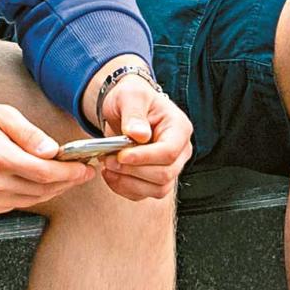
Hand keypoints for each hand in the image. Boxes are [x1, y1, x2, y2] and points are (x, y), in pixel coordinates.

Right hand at [0, 101, 97, 216]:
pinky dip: (33, 195)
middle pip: (42, 189)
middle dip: (67, 181)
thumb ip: (29, 133)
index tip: (85, 167)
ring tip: (67, 177)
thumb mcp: (0, 115)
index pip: (45, 172)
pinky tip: (40, 182)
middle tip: (83, 172)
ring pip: (31, 200)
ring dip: (53, 190)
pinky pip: (16, 204)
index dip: (70, 173)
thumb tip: (53, 149)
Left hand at [94, 75, 193, 202]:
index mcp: (179, 128)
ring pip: (157, 189)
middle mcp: (180, 150)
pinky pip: (143, 194)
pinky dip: (124, 188)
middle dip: (133, 171)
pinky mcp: (156, 179)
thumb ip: (134, 114)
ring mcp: (170, 166)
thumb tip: (139, 135)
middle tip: (109, 160)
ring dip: (128, 182)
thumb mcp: (130, 96)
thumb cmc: (131, 98)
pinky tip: (110, 174)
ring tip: (108, 166)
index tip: (121, 155)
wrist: (125, 107)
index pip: (169, 152)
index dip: (145, 158)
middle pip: (165, 174)